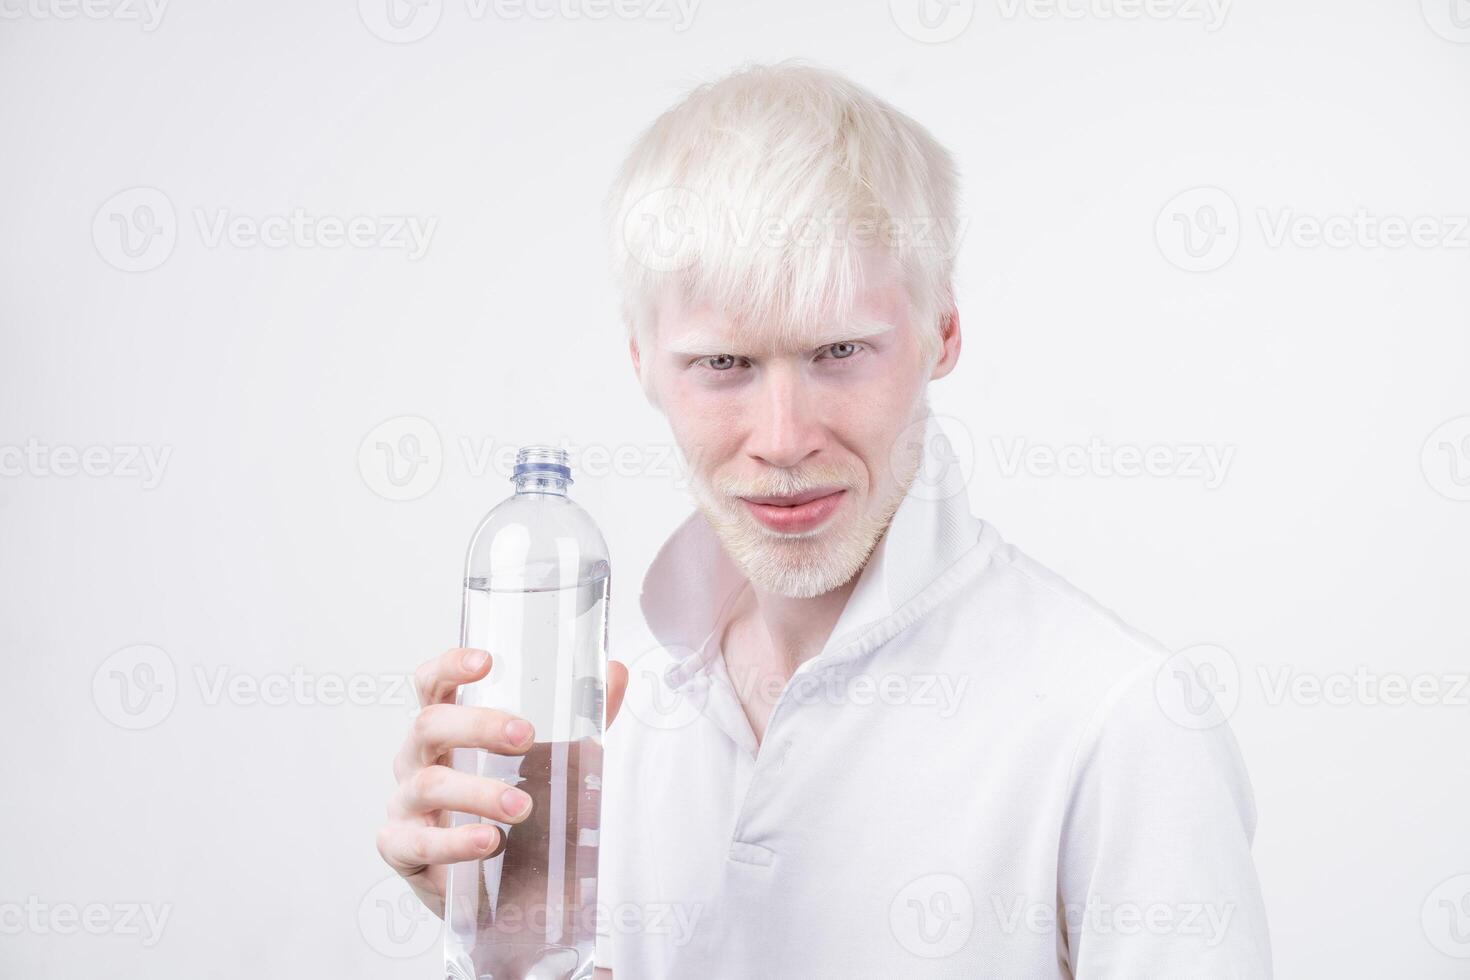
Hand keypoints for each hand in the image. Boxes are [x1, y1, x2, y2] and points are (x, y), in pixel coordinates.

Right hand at [376, 646, 628, 915]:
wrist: (491, 884)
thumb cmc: (505, 806)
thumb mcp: (545, 762)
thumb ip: (579, 723)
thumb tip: (616, 673)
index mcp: (444, 729)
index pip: (432, 685)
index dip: (450, 667)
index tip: (485, 661)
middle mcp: (416, 759)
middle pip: (430, 725)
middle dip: (478, 726)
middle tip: (527, 736)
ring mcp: (404, 803)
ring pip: (429, 784)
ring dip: (478, 792)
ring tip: (521, 807)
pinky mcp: (401, 848)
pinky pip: (418, 842)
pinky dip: (454, 842)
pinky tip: (487, 842)